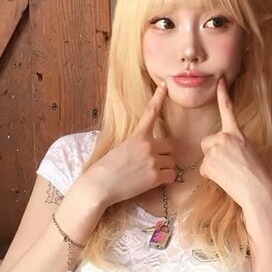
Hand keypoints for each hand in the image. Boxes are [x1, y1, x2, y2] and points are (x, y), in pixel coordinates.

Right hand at [82, 82, 176, 206]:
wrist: (99, 186)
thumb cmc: (104, 169)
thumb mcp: (119, 148)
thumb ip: (136, 144)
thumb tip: (147, 148)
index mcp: (137, 136)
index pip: (150, 112)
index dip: (159, 97)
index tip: (165, 86)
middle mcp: (148, 145)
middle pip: (170, 145)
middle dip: (165, 154)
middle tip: (153, 162)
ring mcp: (152, 160)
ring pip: (172, 162)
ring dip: (165, 167)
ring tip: (149, 174)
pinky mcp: (155, 177)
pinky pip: (172, 176)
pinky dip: (166, 179)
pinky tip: (154, 182)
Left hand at [199, 78, 271, 209]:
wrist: (258, 191)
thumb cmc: (257, 174)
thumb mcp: (248, 151)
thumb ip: (233, 144)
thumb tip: (219, 149)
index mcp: (238, 133)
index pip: (228, 109)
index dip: (223, 93)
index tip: (219, 80)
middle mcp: (224, 137)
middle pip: (208, 142)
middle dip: (213, 153)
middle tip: (230, 165)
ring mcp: (215, 150)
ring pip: (206, 156)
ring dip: (213, 165)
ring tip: (230, 173)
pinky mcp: (208, 163)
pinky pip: (204, 169)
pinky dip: (211, 176)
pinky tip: (225, 179)